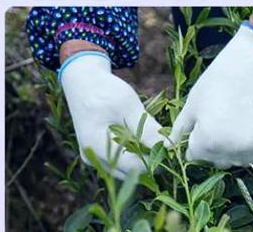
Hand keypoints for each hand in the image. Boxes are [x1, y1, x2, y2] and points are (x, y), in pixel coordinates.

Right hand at [60, 51, 163, 178]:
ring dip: (140, 157)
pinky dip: (130, 153)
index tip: (169, 145)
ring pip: (125, 168)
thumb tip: (170, 148)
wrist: (82, 81)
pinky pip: (118, 161)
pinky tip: (138, 138)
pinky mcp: (95, 153)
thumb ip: (147, 129)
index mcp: (96, 146)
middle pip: (129, 171)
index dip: (155, 158)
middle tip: (163, 142)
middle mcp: (92, 157)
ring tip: (151, 138)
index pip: (134, 166)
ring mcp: (92, 157)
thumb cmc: (104, 89)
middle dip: (149, 159)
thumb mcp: (127, 105)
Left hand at [170, 23, 252, 167]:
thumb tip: (168, 147)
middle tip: (220, 122)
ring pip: (244, 158)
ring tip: (239, 119)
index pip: (196, 156)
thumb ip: (181, 129)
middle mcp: (234, 152)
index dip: (195, 142)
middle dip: (216, 148)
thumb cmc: (218, 81)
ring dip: (238, 147)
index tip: (201, 128)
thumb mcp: (193, 103)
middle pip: (220, 161)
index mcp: (208, 143)